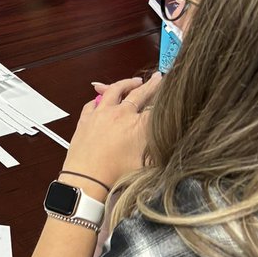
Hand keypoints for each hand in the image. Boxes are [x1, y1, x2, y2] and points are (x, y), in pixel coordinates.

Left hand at [62, 73, 162, 190]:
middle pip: (140, 93)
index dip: (166, 98)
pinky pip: (94, 101)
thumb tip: (166, 141)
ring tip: (133, 81)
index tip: (171, 92)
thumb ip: (157, 148)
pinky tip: (103, 97)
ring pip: (115, 89)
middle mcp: (121, 114)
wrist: (86, 178)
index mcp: (139, 125)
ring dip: (126, 83)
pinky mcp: (86, 117)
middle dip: (151, 84)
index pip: (158, 106)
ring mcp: (102, 113)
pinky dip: (100, 97)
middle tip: (157, 78)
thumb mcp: (146, 164)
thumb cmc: (115, 175)